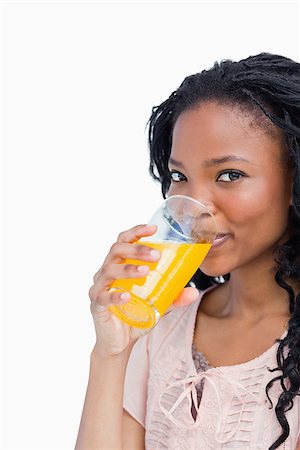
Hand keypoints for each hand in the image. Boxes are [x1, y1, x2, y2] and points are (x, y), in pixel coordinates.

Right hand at [88, 224, 199, 356]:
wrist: (119, 343)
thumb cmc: (135, 316)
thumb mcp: (157, 305)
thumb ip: (173, 297)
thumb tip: (193, 291)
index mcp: (119, 265)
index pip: (123, 241)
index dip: (136, 232)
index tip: (153, 228)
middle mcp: (106, 272)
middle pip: (116, 251)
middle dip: (136, 249)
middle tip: (155, 255)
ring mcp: (99, 287)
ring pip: (109, 270)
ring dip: (128, 269)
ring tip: (145, 272)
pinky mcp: (96, 304)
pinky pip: (103, 296)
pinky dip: (115, 295)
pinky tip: (126, 296)